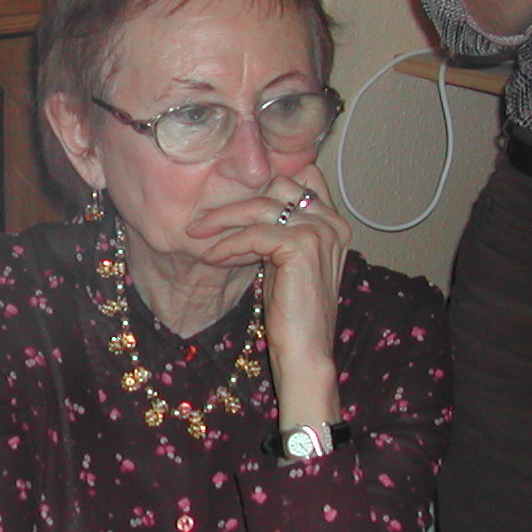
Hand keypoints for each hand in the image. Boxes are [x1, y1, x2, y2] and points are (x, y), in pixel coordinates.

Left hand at [184, 167, 350, 422]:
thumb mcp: (284, 262)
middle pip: (276, 184)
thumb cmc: (291, 314)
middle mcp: (333, 222)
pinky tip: (212, 256)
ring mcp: (320, 233)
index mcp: (334, 223)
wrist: (306, 355)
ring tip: (197, 234)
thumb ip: (276, 231)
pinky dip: (228, 243)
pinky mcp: (302, 247)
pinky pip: (253, 233)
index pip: (301, 176)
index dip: (264, 183)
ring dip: (222, 219)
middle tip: (203, 220)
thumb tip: (242, 203)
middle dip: (236, 200)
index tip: (229, 200)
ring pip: (260, 205)